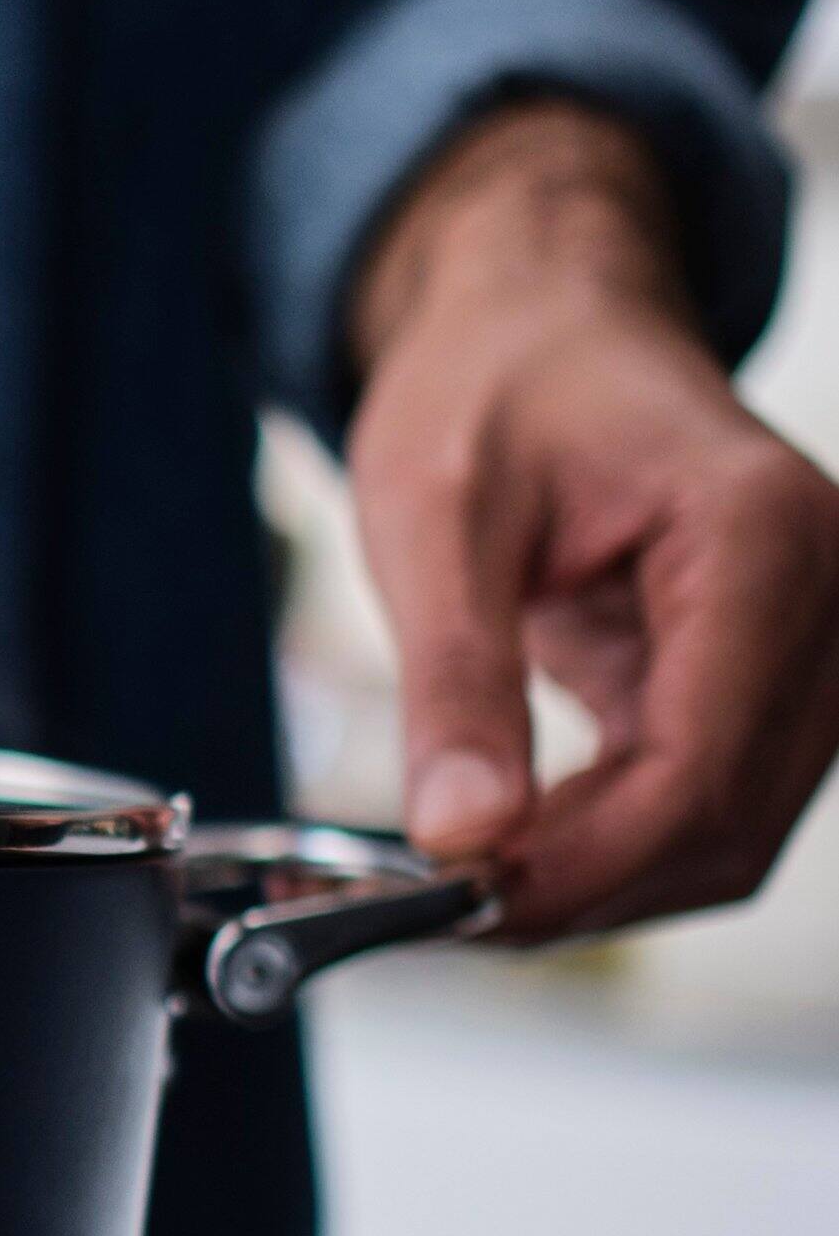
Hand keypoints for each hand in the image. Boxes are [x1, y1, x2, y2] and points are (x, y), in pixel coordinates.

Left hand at [345, 98, 838, 938]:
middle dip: (585, 888)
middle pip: (729, 819)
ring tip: (462, 883)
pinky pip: (712, 801)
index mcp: (763, 536)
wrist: (537, 324)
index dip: (582, 864)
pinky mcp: (774, 677)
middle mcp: (829, 592)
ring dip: (601, 882)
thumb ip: (454, 681)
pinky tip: (514, 849)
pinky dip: (615, 845)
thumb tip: (463, 835)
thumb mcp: (436, 517)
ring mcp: (817, 641)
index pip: (700, 765)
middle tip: (439, 911)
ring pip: (732, 832)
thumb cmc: (494, 384)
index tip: (461, 905)